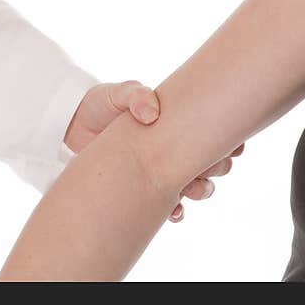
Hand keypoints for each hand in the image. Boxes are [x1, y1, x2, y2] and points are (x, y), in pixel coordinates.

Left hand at [64, 81, 243, 222]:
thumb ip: (136, 95)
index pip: (212, 132)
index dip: (228, 141)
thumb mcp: (118, 93)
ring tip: (191, 190)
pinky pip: (169, 205)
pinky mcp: (144, 188)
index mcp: (176, 122)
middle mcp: (174, 148)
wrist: (72, 125)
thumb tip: (152, 114)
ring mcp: (160, 170)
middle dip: (218, 167)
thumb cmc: (100, 104)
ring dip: (201, 190)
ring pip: (196, 186)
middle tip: (211, 166)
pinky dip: (177, 210)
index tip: (232, 145)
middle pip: (212, 162)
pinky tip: (175, 211)